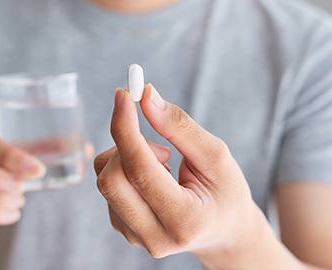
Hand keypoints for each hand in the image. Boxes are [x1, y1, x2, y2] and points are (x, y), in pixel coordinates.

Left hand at [94, 85, 262, 265]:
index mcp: (185, 220)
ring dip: (129, 157)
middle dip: (127, 144)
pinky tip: (155, 179)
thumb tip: (146, 97)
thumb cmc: (226, 191)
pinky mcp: (124, 230)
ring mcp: (136, 238)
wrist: (225, 232)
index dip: (126, 128)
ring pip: (105, 181)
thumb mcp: (216, 156)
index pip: (140, 171)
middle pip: (111, 180)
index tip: (123, 95)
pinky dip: (126, 169)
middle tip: (160, 142)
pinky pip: (108, 187)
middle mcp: (156, 237)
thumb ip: (180, 127)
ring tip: (166, 164)